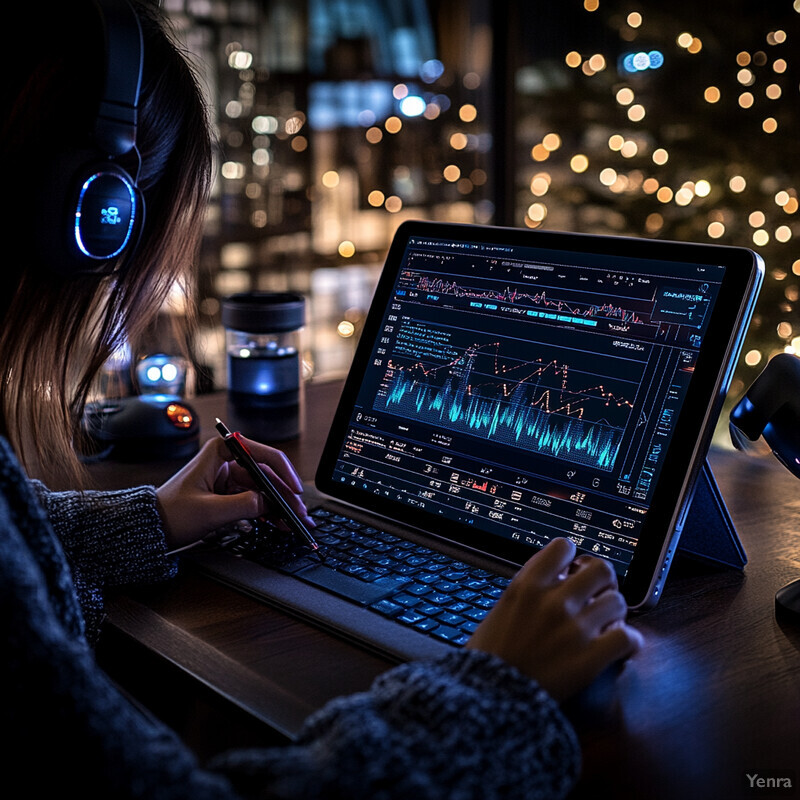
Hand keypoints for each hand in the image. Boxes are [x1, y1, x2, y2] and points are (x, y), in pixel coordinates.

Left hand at [155, 435, 313, 549]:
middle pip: (267, 475)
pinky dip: (269, 513)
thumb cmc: (171, 513)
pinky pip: (256, 501)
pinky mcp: (229, 494)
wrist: (151, 530)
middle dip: (286, 495)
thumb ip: (243, 505)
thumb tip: (269, 503)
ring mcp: (229, 478)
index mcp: (220, 452)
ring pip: (264, 490)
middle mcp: (227, 461)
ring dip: (280, 506)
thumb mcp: (209, 511)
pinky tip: (281, 524)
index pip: (262, 455)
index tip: (295, 490)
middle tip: (301, 513)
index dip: (283, 472)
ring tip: (296, 522)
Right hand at [465, 538, 642, 701]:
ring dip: (614, 614)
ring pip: (618, 602)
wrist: (490, 698)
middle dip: (602, 582)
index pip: (564, 547)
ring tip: (604, 625)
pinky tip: (617, 647)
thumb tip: (557, 576)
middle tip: (596, 595)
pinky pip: (629, 637)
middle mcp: (553, 601)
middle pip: (601, 569)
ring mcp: (575, 628)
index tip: (571, 569)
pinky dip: (628, 642)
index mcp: (527, 585)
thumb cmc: (490, 657)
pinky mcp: (591, 659)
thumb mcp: (500, 609)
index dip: (571, 558)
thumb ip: (529, 588)